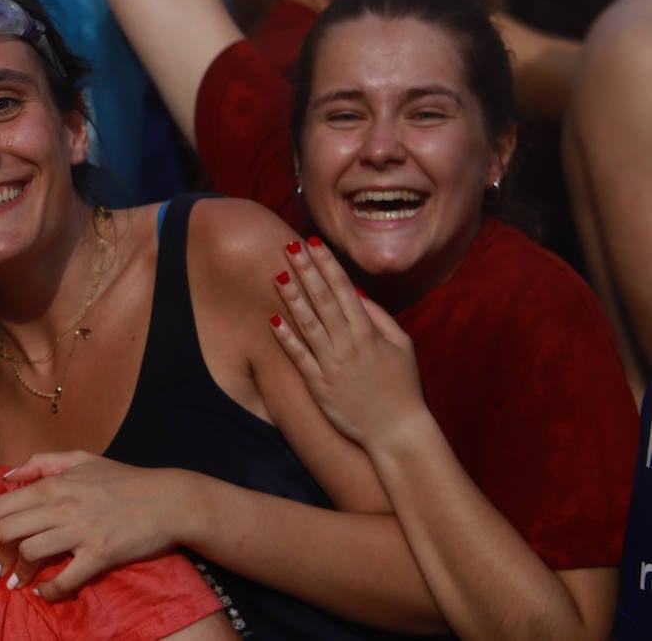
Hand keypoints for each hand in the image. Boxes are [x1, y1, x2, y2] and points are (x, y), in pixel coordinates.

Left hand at [0, 451, 183, 600]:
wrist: (169, 500)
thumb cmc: (124, 479)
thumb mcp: (81, 459)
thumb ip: (41, 462)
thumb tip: (8, 476)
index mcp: (54, 483)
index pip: (1, 506)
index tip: (4, 538)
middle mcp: (61, 506)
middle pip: (7, 532)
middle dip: (1, 552)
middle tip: (7, 563)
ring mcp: (80, 532)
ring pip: (29, 554)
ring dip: (19, 574)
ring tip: (21, 581)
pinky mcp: (99, 555)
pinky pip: (64, 580)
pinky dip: (49, 591)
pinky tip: (45, 592)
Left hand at [270, 238, 430, 453]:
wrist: (397, 431)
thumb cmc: (402, 387)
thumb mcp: (402, 346)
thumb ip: (380, 317)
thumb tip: (357, 292)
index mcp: (369, 333)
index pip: (344, 289)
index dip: (327, 265)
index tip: (313, 243)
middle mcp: (349, 345)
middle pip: (323, 300)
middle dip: (306, 271)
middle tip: (289, 247)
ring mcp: (332, 365)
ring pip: (308, 325)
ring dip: (292, 299)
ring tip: (277, 275)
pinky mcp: (319, 385)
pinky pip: (299, 357)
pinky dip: (286, 339)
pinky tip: (272, 320)